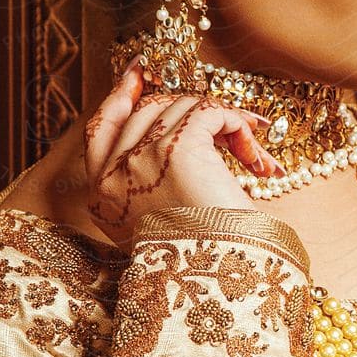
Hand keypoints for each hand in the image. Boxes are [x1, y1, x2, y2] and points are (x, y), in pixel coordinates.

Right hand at [83, 61, 286, 246]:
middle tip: (234, 125)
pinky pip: (209, 112)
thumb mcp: (163, 224)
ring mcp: (140, 159)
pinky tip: (257, 159)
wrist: (222, 285)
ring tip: (254, 159)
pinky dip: (238, 126)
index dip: (119, 96)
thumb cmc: (204, 260)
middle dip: (193, 112)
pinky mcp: (176, 150)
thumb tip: (169, 130)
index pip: (99, 128)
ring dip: (226, 124)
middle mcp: (113, 177)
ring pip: (183, 107)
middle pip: (148, 111)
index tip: (138, 72)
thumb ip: (152, 183)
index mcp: (102, 198)